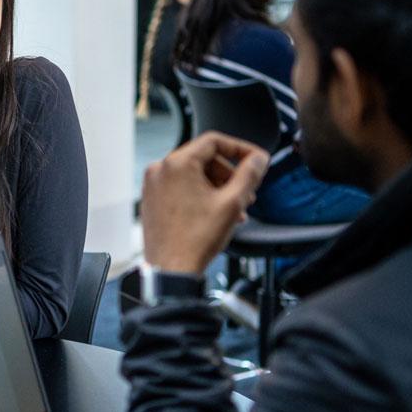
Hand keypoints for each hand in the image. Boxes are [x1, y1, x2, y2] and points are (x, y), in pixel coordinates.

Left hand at [141, 132, 268, 274]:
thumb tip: (259, 158)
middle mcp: (160, 170)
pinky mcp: (152, 200)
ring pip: (193, 175)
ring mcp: (153, 185)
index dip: (240, 149)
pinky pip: (180, 188)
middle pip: (204, 158)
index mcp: (177, 164)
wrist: (171, 269)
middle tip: (246, 191)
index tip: (255, 160)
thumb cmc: (196, 239)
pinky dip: (200, 195)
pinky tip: (215, 213)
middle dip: (229, 174)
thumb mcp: (232, 202)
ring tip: (234, 208)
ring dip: (217, 187)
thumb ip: (249, 174)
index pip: (214, 141)